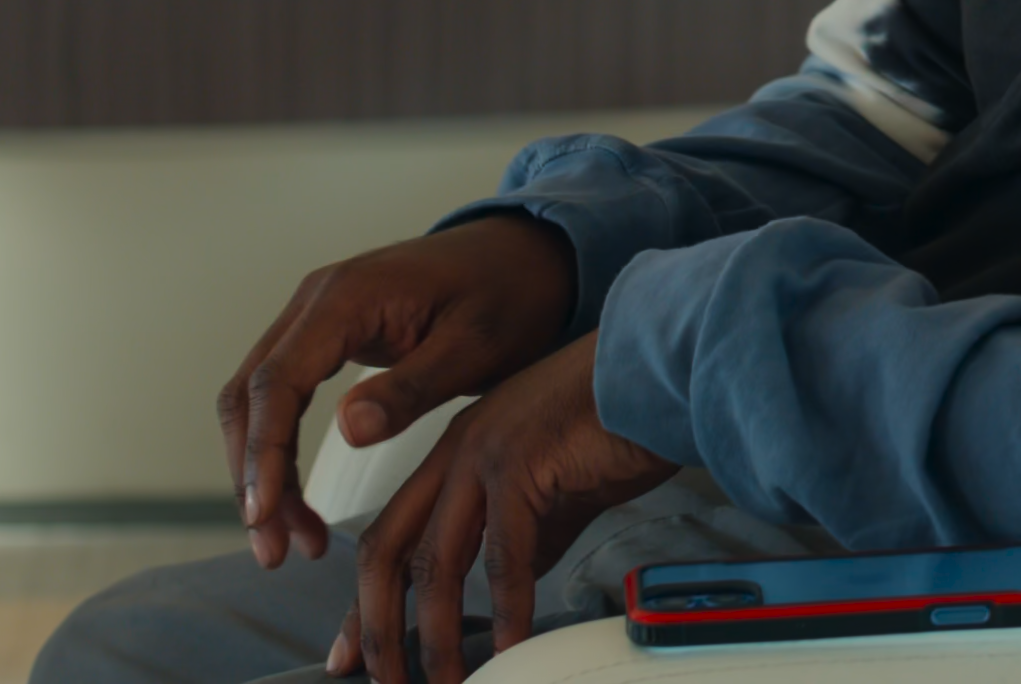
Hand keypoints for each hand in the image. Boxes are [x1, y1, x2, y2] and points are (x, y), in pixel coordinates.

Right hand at [216, 216, 579, 570]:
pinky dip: (279, 449)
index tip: (265, 516)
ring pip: (258, 399)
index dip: (264, 454)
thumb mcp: (477, 345)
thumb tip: (348, 431)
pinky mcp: (328, 334)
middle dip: (253, 475)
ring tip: (291, 541)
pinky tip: (299, 501)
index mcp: (347, 297)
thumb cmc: (511, 293)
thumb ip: (415, 387)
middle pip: (251, 394)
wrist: (528, 253)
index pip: (278, 382)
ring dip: (262, 469)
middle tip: (274, 550)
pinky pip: (283, 394)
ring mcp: (317, 314)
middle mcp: (317, 299)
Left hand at [334, 331, 676, 682]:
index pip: (390, 536)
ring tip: (445, 680)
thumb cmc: (620, 419)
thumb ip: (527, 531)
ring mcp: (485, 453)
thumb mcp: (556, 484)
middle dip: (377, 626)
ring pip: (435, 561)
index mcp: (457, 450)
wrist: (666, 368)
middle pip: (386, 551)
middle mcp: (458, 450)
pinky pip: (505, 555)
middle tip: (384, 680)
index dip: (365, 602)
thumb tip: (514, 588)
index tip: (354, 654)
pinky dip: (506, 610)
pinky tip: (512, 645)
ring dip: (434, 635)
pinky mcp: (523, 463)